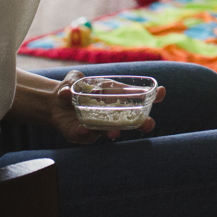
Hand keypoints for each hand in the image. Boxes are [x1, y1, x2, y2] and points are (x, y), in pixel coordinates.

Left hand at [51, 70, 165, 143]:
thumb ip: (71, 81)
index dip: (153, 96)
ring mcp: (99, 126)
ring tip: (114, 133)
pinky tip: (84, 130)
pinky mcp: (83, 135)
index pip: (139, 98)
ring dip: (114, 132)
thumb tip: (66, 92)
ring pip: (111, 132)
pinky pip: (86, 137)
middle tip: (149, 125)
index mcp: (116, 97)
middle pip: (132, 121)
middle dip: (143, 124)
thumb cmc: (72, 87)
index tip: (162, 92)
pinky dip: (86, 134)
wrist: (53, 104)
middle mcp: (111, 113)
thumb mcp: (72, 79)